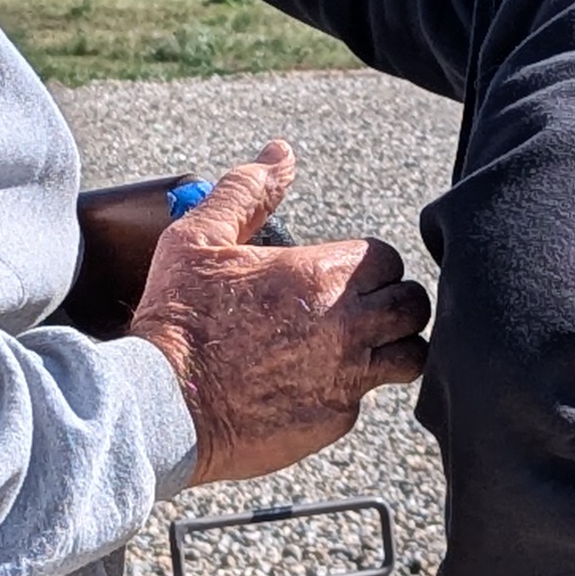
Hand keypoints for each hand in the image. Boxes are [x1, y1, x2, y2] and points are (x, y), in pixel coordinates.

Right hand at [132, 146, 430, 484]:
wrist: (162, 404)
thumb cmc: (178, 319)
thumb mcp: (200, 239)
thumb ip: (246, 191)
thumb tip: (279, 155)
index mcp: (320, 274)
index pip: (387, 258)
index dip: (368, 263)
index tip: (343, 274)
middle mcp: (346, 325)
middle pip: (412, 305)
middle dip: (393, 302)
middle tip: (363, 308)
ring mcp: (346, 376)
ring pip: (409, 356)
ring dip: (392, 347)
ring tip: (360, 347)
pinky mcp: (334, 420)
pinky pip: (365, 400)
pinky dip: (347, 391)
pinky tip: (313, 386)